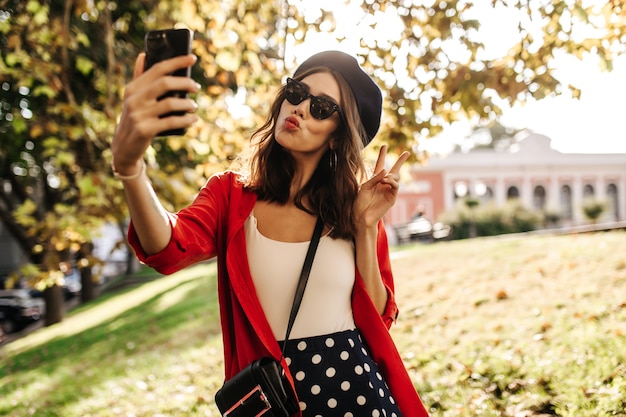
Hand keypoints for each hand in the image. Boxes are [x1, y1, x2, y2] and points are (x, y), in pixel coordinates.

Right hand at [111, 53, 199, 173]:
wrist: (124, 147)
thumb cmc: (134, 118)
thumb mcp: (132, 98)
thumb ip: (139, 78)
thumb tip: (143, 54)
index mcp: (132, 88)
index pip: (157, 69)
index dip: (177, 62)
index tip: (193, 58)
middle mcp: (134, 99)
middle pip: (165, 83)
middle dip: (185, 83)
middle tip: (196, 87)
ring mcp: (139, 115)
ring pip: (170, 103)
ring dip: (187, 104)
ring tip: (194, 106)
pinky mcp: (145, 130)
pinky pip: (171, 122)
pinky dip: (186, 120)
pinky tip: (193, 119)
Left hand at [354, 145, 409, 227]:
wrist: (361, 216)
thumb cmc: (360, 202)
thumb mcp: (364, 187)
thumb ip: (374, 178)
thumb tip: (385, 170)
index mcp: (375, 180)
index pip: (380, 165)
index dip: (382, 155)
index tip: (384, 145)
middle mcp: (384, 184)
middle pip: (395, 170)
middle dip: (401, 161)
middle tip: (407, 152)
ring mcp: (389, 190)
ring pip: (396, 178)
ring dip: (391, 176)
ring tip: (384, 179)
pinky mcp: (392, 197)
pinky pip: (395, 186)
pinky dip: (392, 182)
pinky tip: (386, 181)